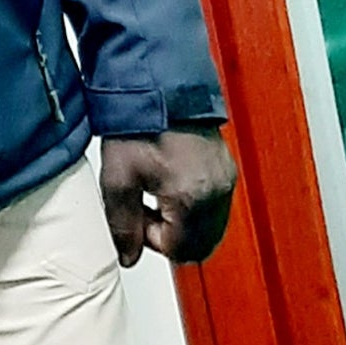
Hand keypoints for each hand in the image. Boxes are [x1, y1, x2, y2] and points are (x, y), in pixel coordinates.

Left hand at [99, 127, 236, 268]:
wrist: (158, 88)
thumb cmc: (140, 126)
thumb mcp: (118, 180)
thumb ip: (122, 225)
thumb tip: (128, 256)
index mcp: (191, 197)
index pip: (179, 250)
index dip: (152, 241)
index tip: (137, 217)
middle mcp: (216, 191)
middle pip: (200, 246)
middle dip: (171, 238)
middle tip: (147, 211)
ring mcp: (226, 180)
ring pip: (210, 230)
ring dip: (183, 225)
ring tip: (158, 196)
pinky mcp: (227, 170)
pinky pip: (216, 208)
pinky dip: (195, 210)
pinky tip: (172, 187)